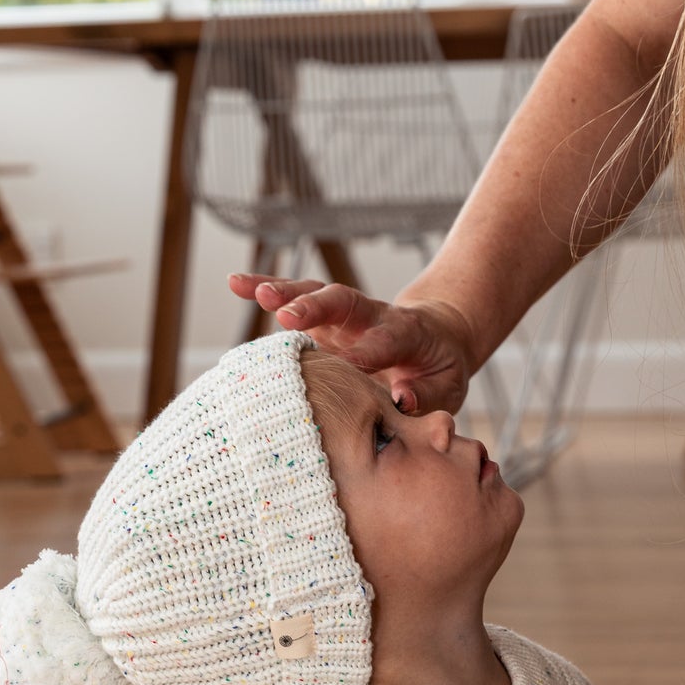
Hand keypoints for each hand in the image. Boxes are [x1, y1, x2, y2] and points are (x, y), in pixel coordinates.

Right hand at [227, 274, 475, 413]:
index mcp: (405, 334)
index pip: (383, 340)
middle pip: (343, 303)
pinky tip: (235, 282)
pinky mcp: (323, 321)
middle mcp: (371, 317)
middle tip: (284, 314)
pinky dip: (264, 289)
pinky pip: (294, 302)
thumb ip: (428, 396)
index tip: (345, 365)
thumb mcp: (449, 387)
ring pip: (313, 295)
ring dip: (283, 292)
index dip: (365, 352)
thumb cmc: (439, 370)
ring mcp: (343, 318)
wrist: (435, 338)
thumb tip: (402, 402)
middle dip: (314, 308)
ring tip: (251, 290)